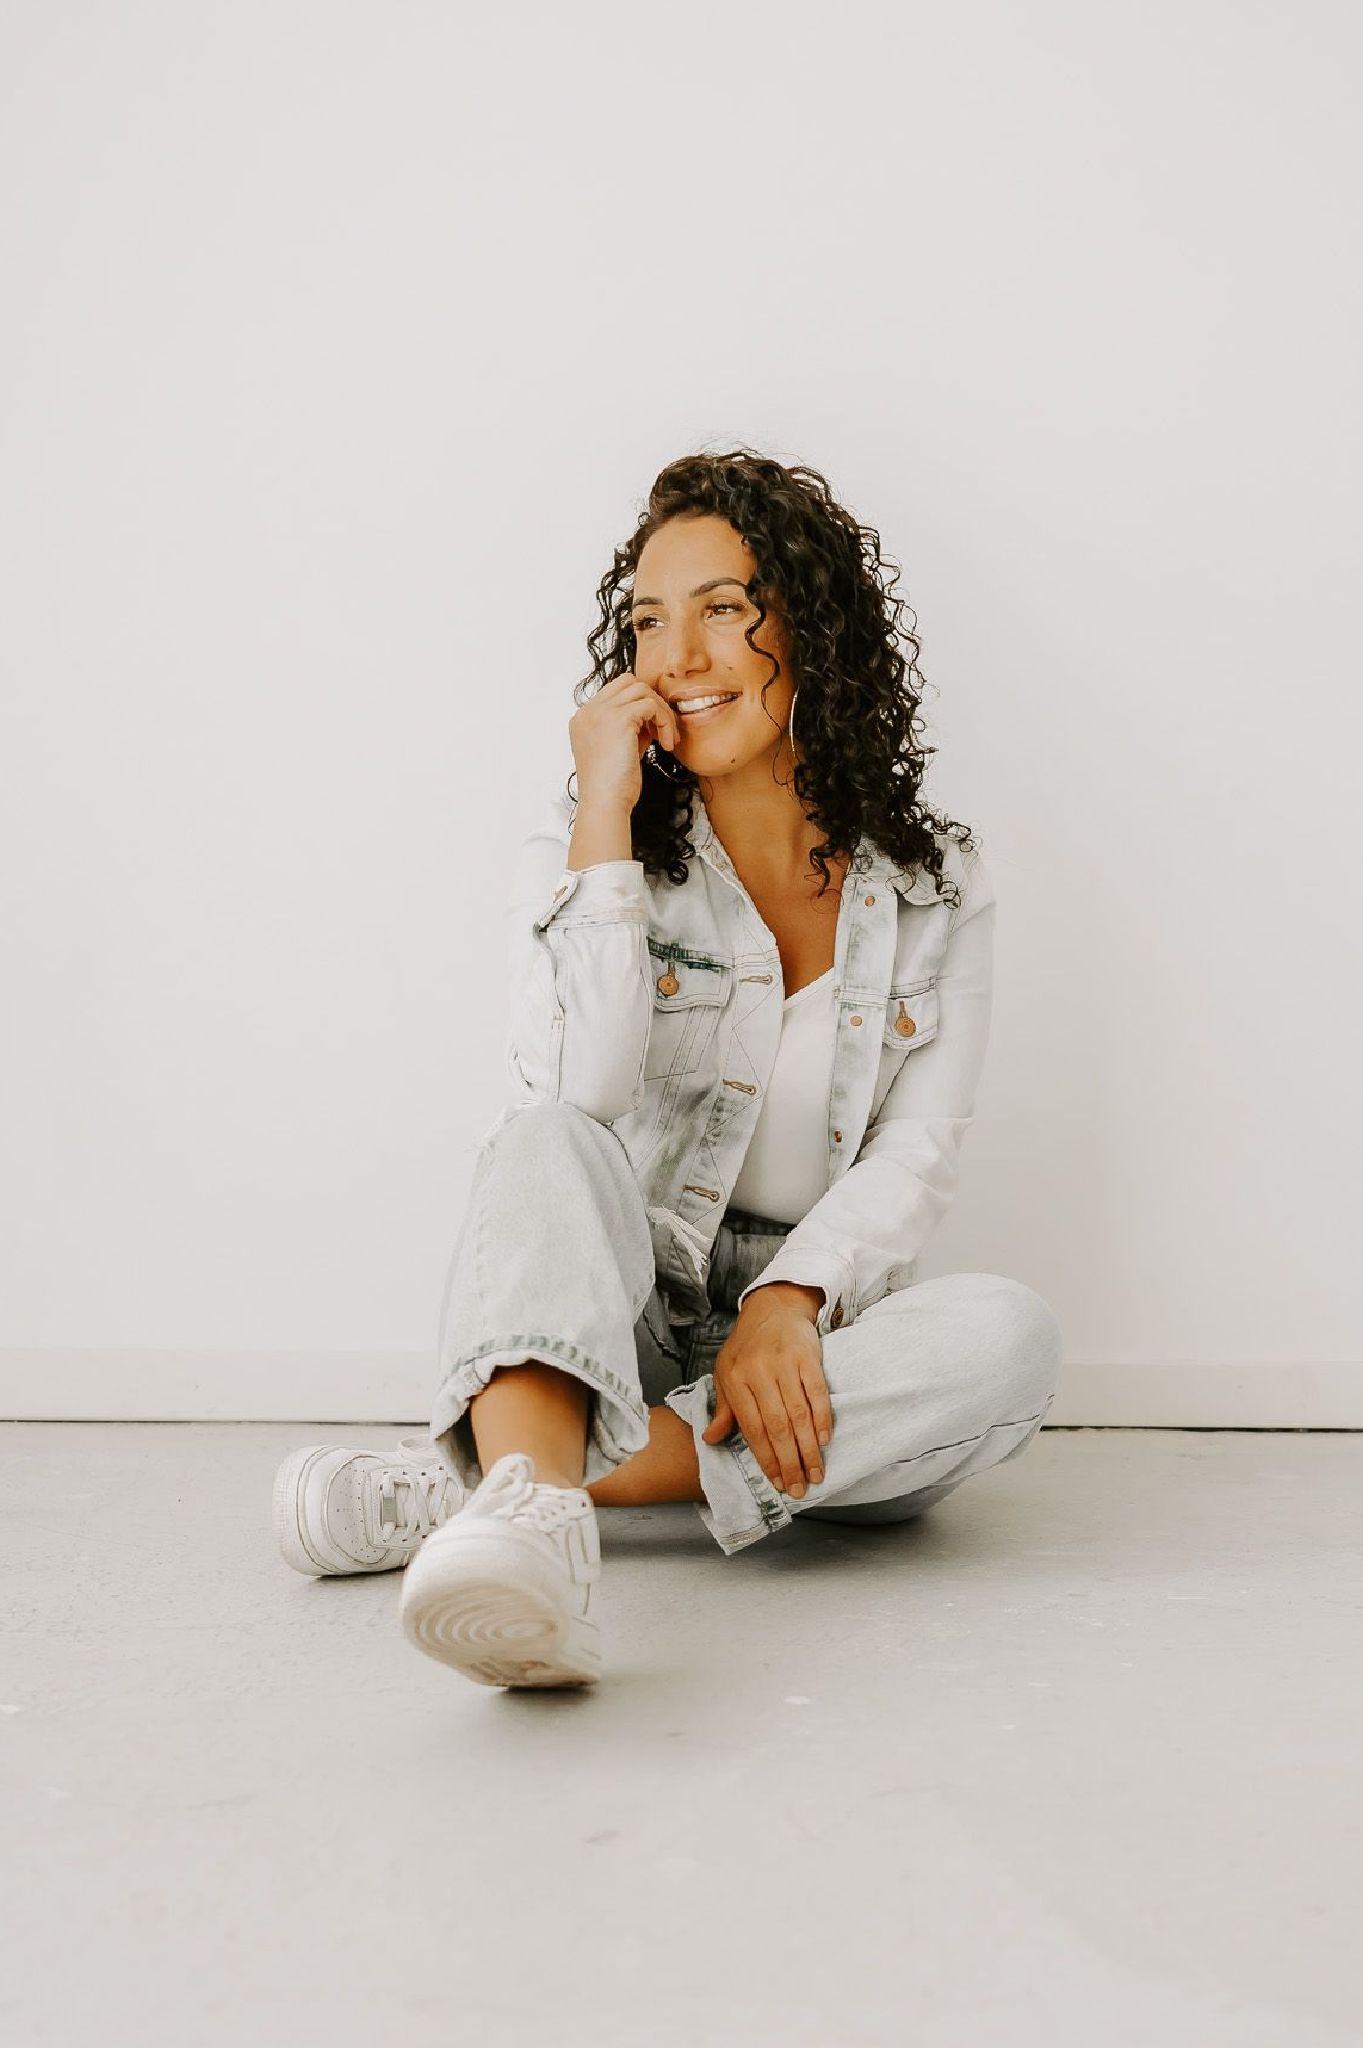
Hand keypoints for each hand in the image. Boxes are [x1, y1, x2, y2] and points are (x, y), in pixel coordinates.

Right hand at [568, 669, 681, 814]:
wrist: (605, 804)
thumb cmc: (614, 787)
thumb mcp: (621, 750)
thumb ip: (632, 728)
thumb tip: (654, 715)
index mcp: (584, 718)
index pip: (616, 692)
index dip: (639, 706)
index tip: (652, 733)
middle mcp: (589, 711)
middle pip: (628, 682)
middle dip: (652, 702)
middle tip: (663, 731)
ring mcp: (601, 712)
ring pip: (642, 690)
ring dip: (661, 712)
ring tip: (667, 740)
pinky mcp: (618, 719)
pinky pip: (651, 706)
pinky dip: (665, 722)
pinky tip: (666, 745)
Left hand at [701, 1291, 833, 1496]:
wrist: (773, 1308)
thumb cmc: (747, 1345)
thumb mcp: (725, 1372)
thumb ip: (724, 1409)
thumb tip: (710, 1440)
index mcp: (735, 1380)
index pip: (752, 1429)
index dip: (766, 1459)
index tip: (777, 1482)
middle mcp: (759, 1373)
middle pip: (777, 1427)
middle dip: (789, 1462)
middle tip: (799, 1488)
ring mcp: (784, 1364)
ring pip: (798, 1415)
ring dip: (808, 1449)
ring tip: (815, 1473)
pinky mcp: (807, 1357)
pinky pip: (817, 1393)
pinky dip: (822, 1418)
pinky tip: (823, 1440)